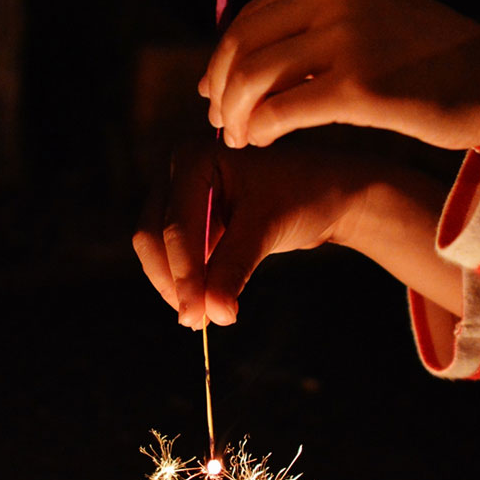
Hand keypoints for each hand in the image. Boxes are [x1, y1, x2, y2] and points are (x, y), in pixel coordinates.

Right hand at [133, 140, 462, 327]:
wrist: (326, 192)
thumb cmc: (303, 195)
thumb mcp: (267, 229)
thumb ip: (235, 268)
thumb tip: (213, 312)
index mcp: (194, 158)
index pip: (177, 225)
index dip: (184, 274)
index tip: (197, 314)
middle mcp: (177, 170)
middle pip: (153, 235)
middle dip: (173, 280)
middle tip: (196, 321)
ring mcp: (178, 193)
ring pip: (157, 248)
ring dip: (176, 284)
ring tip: (202, 318)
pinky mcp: (188, 217)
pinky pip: (173, 254)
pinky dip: (186, 279)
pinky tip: (205, 303)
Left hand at [199, 0, 479, 153]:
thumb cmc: (430, 64)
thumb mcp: (368, 18)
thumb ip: (312, 27)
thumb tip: (236, 63)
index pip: (250, 17)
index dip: (222, 60)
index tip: (215, 93)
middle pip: (242, 45)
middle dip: (221, 88)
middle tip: (221, 122)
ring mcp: (347, 36)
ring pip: (252, 78)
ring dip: (235, 114)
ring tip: (239, 137)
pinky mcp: (357, 86)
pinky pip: (279, 111)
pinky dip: (259, 129)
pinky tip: (261, 142)